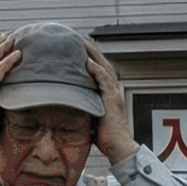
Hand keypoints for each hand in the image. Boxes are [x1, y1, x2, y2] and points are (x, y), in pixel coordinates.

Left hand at [86, 40, 136, 161]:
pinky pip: (104, 80)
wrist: (118, 147)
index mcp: (109, 94)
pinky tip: (88, 61)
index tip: (82, 48)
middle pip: (103, 64)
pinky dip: (96, 69)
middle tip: (82, 38)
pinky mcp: (112, 100)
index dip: (93, 59)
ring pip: (104, 68)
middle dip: (93, 50)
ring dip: (94, 54)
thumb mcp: (91, 118)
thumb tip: (67, 106)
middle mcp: (113, 91)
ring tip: (83, 42)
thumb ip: (83, 108)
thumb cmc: (105, 137)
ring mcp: (113, 94)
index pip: (101, 71)